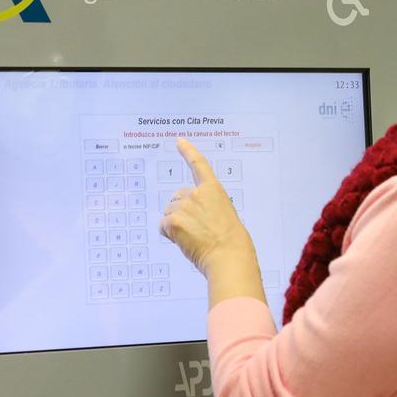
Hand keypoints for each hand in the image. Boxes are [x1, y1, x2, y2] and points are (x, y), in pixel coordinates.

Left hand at [161, 138, 255, 275]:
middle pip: (177, 197)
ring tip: (193, 237)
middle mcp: (197, 193)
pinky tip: (184, 241)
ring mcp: (184, 206)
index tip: (179, 141)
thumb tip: (193, 219)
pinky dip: (170, 235)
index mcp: (214, 190)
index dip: (188, 151)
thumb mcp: (225, 216)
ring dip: (175, 224)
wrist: (228, 255)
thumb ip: (208, 209)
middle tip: (196, 229)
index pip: (199, 165)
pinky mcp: (173, 221)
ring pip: (169, 213)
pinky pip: (163, 227)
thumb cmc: (233, 241)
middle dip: (181, 211)